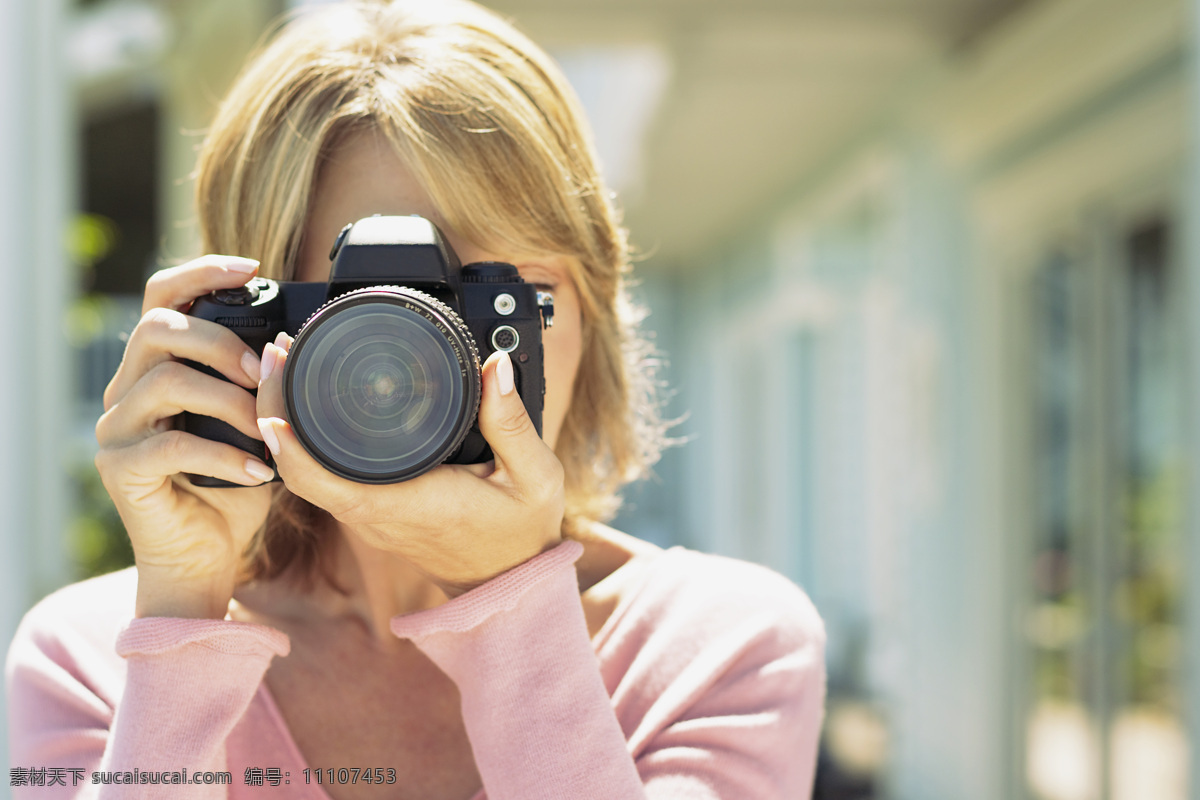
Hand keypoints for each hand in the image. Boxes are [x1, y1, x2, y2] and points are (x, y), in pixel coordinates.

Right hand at [94, 255, 274, 618]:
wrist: (209, 555)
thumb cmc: (236, 485)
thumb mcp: (260, 424)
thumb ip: (268, 385)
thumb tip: (295, 343)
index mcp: (158, 367)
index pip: (161, 297)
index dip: (201, 272)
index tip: (251, 267)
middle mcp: (128, 389)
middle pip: (157, 328)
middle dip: (220, 343)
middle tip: (265, 374)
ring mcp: (118, 428)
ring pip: (163, 382)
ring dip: (227, 400)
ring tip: (265, 428)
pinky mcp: (120, 469)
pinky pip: (169, 446)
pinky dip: (224, 456)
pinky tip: (258, 473)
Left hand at [256, 334, 563, 596]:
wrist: (510, 582)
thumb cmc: (522, 532)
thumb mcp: (535, 476)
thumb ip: (513, 422)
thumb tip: (496, 366)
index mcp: (409, 505)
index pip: (325, 480)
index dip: (290, 443)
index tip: (277, 393)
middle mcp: (376, 514)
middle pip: (298, 468)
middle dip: (277, 407)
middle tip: (280, 350)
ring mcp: (368, 516)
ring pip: (304, 472)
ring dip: (285, 420)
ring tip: (287, 362)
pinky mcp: (370, 511)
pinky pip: (321, 476)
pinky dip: (303, 438)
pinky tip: (306, 400)